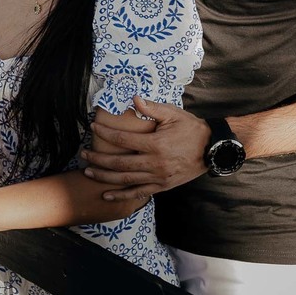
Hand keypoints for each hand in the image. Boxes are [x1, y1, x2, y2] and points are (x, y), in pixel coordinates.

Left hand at [80, 97, 208, 200]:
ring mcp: (158, 177)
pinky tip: (107, 195)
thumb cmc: (191, 129)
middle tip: (83, 154)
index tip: (93, 127)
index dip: (105, 133)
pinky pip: (139, 193)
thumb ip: (152, 108)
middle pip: (119, 164)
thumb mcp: (173, 114)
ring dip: (104, 177)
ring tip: (88, 172)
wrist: (212, 150)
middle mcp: (155, 164)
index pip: (123, 140)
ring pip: (125, 180)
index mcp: (156, 144)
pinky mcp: (162, 186)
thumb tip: (134, 98)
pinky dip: (122, 196)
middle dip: (98, 159)